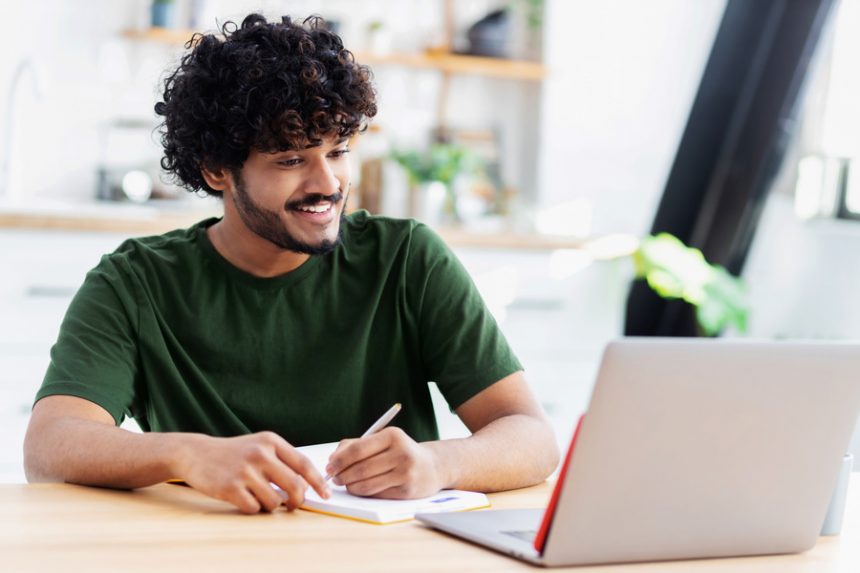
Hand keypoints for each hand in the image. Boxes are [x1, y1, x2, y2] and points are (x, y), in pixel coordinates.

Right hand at [173, 431, 329, 513]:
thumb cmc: (234, 453)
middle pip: (295, 486)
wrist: (197, 453)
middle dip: (298, 500)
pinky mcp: (230, 487)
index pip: (303, 464)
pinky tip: (245, 498)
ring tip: (260, 496)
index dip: (318, 482)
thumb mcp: (260, 446)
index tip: (326, 494)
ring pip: (274, 501)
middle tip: (294, 504)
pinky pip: (254, 508)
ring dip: (271, 506)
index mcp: (271, 441)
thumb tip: (309, 484)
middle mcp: (260, 454)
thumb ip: (283, 461)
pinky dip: (253, 508)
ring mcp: (244, 471)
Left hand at [325, 427, 446, 498]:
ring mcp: (405, 473)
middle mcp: (401, 453)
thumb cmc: (400, 452)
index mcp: (393, 435)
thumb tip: (333, 459)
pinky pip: (376, 493)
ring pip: (367, 484)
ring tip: (345, 484)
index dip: (340, 460)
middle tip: (334, 478)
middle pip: (361, 468)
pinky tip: (359, 488)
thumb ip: (356, 444)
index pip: (358, 449)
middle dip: (342, 475)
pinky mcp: (406, 490)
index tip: (329, 466)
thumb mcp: (383, 440)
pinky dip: (363, 492)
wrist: (432, 466)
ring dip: (350, 486)